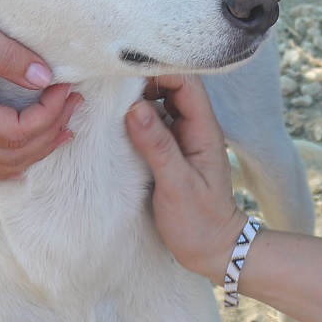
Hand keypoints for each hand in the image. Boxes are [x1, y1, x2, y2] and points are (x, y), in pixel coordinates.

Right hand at [0, 0, 78, 179]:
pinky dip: (4, 165)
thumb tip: (45, 78)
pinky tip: (25, 151)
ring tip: (63, 128)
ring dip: (32, 153)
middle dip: (49, 132)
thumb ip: (5, 53)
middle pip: (8, 155)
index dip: (47, 115)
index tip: (66, 87)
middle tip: (73, 101)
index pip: (12, 132)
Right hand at [125, 74, 247, 279]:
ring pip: (161, 102)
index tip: (127, 73)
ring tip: (109, 97)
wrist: (213, 250)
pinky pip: (154, 121)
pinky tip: (116, 120)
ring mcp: (183, 137)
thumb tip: (133, 107)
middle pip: (172, 86)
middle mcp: (195, 127)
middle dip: (144, 79)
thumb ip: (157, 146)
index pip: (186, 82)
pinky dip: (137, 116)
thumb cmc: (199, 221)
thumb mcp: (177, 185)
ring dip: (138, 97)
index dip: (159, 71)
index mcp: (204, 129)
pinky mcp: (171, 149)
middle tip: (111, 82)